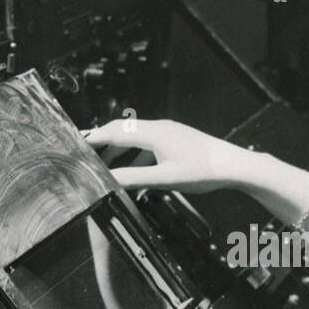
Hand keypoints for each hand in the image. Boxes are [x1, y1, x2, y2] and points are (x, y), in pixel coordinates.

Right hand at [84, 117, 256, 193]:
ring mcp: (168, 133)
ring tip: (105, 167)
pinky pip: (148, 145)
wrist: (233, 165)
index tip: (75, 144)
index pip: (115, 132)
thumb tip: (109, 180)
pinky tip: (134, 174)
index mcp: (154, 133)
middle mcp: (159, 128)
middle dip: (102, 142)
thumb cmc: (203, 170)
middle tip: (84, 153)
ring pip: (135, 138)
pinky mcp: (175, 141)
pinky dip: (135, 157)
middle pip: (122, 131)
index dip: (93, 138)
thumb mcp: (165, 178)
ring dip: (119, 151)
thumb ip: (135, 178)